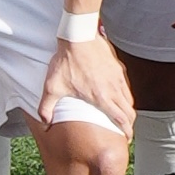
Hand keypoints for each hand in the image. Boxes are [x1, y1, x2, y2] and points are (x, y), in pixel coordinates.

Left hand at [39, 26, 133, 140]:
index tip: (127, 137)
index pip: (121, 119)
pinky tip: (118, 93)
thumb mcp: (52, 86)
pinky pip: (126, 85)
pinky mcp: (118, 66)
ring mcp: (118, 77)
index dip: (126, 131)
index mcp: (101, 97)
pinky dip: (125, 94)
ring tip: (123, 114)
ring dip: (128, 109)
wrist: (78, 36)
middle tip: (126, 129)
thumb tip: (44, 121)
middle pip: (130, 111)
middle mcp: (114, 88)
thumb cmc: (67, 61)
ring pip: (129, 98)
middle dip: (130, 123)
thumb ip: (47, 106)